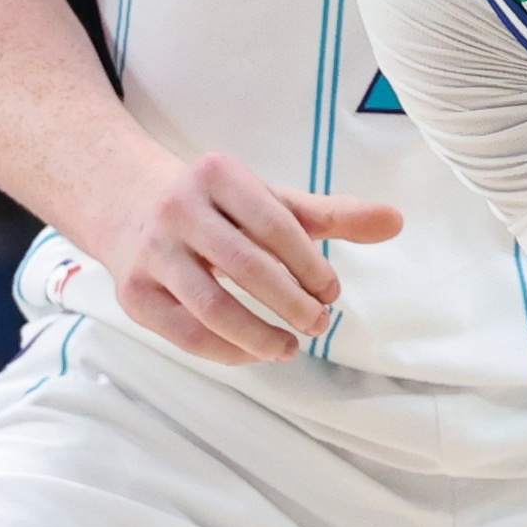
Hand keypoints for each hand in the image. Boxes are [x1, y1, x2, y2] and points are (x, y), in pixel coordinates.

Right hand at [91, 153, 396, 362]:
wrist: (130, 207)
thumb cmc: (219, 209)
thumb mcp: (271, 202)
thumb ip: (332, 215)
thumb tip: (396, 221)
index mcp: (216, 174)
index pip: (274, 224)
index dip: (310, 265)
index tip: (331, 292)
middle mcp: (177, 209)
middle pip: (246, 267)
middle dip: (291, 303)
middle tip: (318, 324)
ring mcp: (150, 253)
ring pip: (212, 308)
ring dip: (259, 336)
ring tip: (289, 347)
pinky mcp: (133, 294)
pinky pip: (185, 334)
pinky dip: (226, 351)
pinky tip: (253, 353)